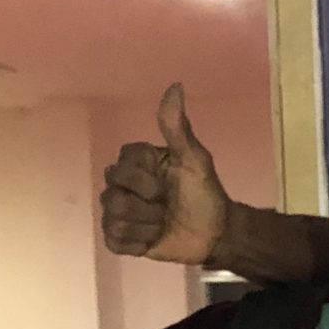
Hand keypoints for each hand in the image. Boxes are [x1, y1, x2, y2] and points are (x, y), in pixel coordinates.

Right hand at [100, 83, 229, 265]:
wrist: (215, 232)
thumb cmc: (205, 192)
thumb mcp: (195, 159)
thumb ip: (177, 126)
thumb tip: (175, 86)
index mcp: (136, 162)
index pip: (122, 167)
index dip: (147, 181)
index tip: (167, 184)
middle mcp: (121, 184)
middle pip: (113, 195)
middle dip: (148, 207)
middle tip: (168, 207)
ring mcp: (117, 211)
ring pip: (113, 218)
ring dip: (146, 226)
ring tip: (163, 223)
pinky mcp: (119, 237)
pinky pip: (114, 240)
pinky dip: (138, 242)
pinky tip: (154, 239)